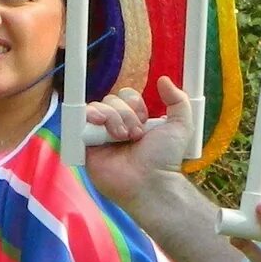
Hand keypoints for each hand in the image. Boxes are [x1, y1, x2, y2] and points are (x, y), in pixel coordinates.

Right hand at [83, 77, 193, 204]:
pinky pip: (80, 122)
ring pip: (97, 108)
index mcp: (135, 121)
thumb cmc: (165, 160)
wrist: (151, 182)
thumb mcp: (180, 125)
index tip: (145, 121)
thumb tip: (164, 80)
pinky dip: (91, 119)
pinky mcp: (86, 147)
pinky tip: (101, 129)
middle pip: (111, 100)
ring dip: (112, 118)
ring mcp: (101, 137)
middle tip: (134, 135)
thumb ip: (178, 100)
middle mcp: (116, 127)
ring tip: (121, 138)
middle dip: (124, 113)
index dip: (134, 103)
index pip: (126, 96)